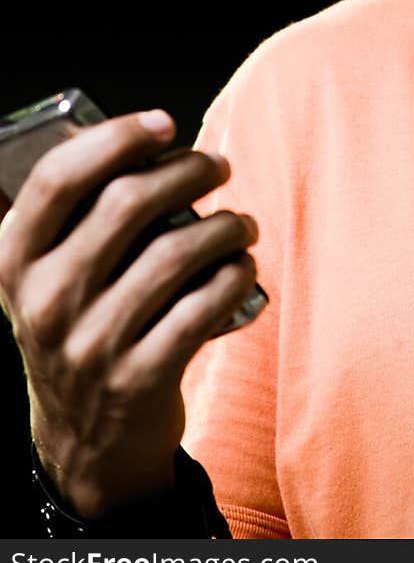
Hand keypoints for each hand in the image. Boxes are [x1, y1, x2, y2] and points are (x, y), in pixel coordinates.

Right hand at [0, 111, 259, 519]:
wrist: (87, 441)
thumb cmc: (84, 325)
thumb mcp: (51, 276)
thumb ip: (81, 216)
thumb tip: (147, 140)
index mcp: (14, 260)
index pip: (59, 177)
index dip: (117, 137)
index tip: (164, 121)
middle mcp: (45, 300)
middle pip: (129, 202)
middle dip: (188, 171)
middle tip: (218, 166)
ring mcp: (90, 344)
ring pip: (177, 251)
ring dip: (225, 224)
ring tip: (240, 222)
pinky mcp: (139, 379)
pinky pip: (204, 305)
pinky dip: (235, 274)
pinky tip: (242, 265)